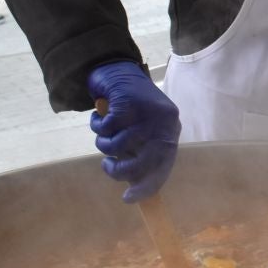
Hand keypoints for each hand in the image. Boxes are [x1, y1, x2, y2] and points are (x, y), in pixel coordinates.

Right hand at [87, 60, 180, 202]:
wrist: (116, 69)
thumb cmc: (129, 107)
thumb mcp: (143, 130)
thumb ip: (143, 152)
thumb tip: (135, 185)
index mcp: (170, 130)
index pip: (163, 165)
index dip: (147, 185)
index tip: (129, 198)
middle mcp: (163, 122)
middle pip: (142, 162)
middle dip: (121, 171)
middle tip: (108, 167)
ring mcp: (145, 112)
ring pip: (118, 146)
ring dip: (103, 143)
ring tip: (103, 131)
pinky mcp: (126, 103)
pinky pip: (105, 130)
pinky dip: (97, 125)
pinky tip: (99, 115)